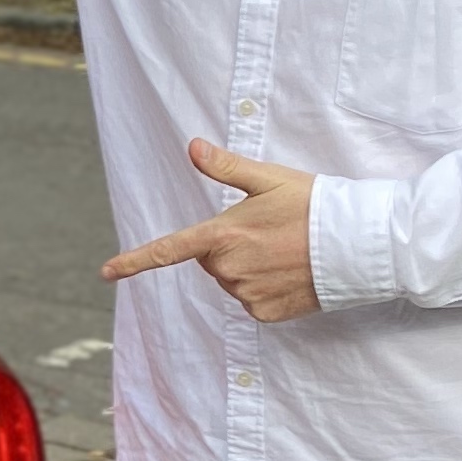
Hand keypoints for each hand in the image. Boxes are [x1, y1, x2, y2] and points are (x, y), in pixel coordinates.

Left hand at [102, 139, 320, 321]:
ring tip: (283, 251)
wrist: (356, 244)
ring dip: (248, 268)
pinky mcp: (264, 314)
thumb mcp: (269, 179)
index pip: (169, 249)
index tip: (105, 272)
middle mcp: (229, 269)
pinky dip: (265, 289)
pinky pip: (252, 301)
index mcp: (223, 234)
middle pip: (210, 261)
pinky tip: (290, 273)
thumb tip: (192, 146)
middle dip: (229, 247)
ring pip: (231, 281)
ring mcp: (246, 294)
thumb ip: (226, 167)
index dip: (135, 260)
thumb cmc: (313, 205)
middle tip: (267, 232)